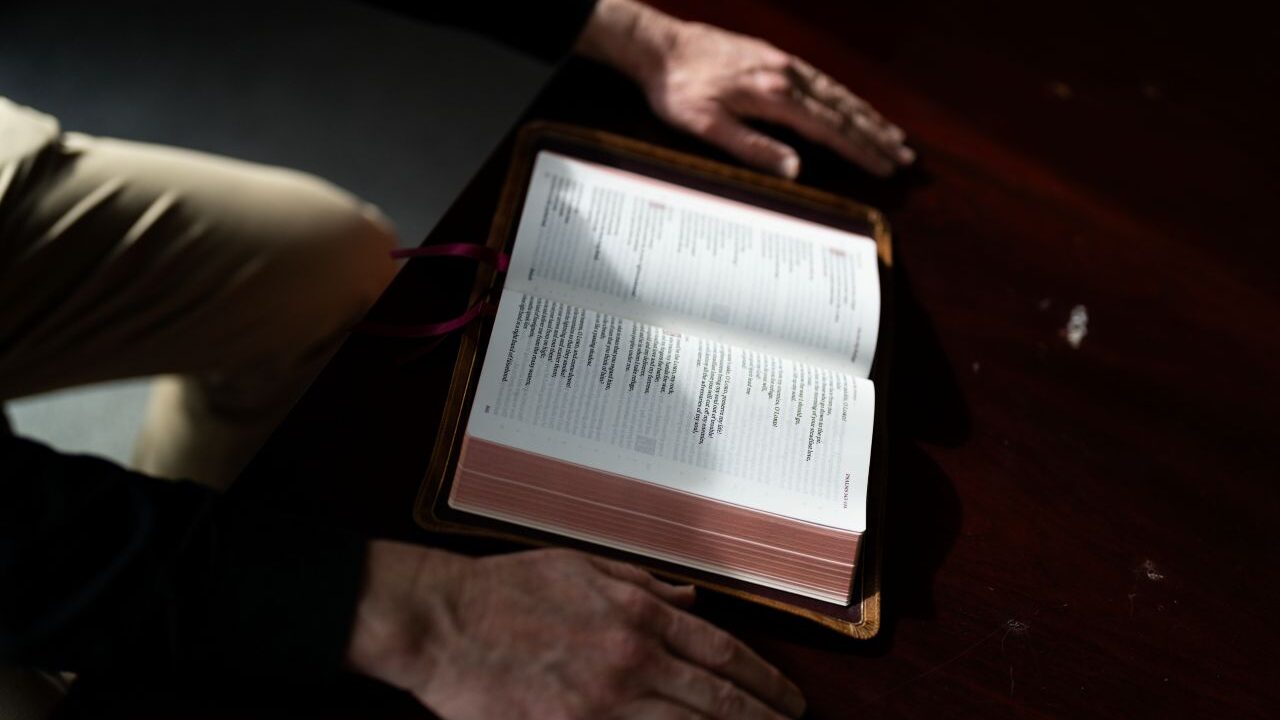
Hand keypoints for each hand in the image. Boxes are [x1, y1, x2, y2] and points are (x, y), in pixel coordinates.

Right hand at [347, 541, 805, 719]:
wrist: (443, 621)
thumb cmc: (507, 588)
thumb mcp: (581, 566)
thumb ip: (642, 584)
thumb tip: (690, 600)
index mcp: (636, 614)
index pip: (720, 652)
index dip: (762, 679)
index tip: (788, 697)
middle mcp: (632, 659)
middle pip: (716, 697)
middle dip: (761, 715)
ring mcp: (605, 702)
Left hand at [577, 0, 913, 178]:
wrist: (660, 46)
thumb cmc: (678, 90)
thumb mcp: (706, 126)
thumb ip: (753, 148)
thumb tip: (797, 170)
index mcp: (774, 96)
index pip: (830, 130)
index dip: (861, 151)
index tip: (886, 168)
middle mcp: (788, 76)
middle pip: (844, 111)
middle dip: (877, 137)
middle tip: (905, 159)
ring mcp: (785, 65)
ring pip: (839, 94)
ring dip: (869, 117)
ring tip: (895, 136)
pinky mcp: (777, 59)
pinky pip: (824, 81)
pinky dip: (847, 98)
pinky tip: (856, 108)